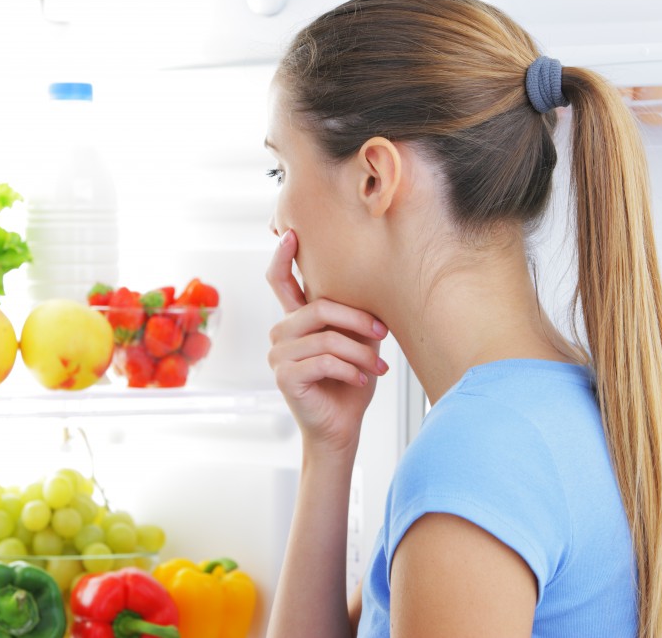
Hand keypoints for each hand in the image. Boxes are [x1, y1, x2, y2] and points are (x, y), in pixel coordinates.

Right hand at [266, 230, 388, 455]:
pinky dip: (351, 370)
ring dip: (360, 353)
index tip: (291, 233)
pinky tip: (363, 379)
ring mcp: (278, 355)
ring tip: (378, 367)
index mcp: (296, 321)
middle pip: (319, 307)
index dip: (283, 256)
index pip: (280, 281)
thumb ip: (353, 317)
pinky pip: (324, 362)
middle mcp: (281, 333)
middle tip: (383, 333)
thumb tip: (375, 285)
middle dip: (357, 319)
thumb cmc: (349, 384)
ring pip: (327, 338)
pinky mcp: (285, 376)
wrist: (340, 427)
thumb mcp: (356, 342)